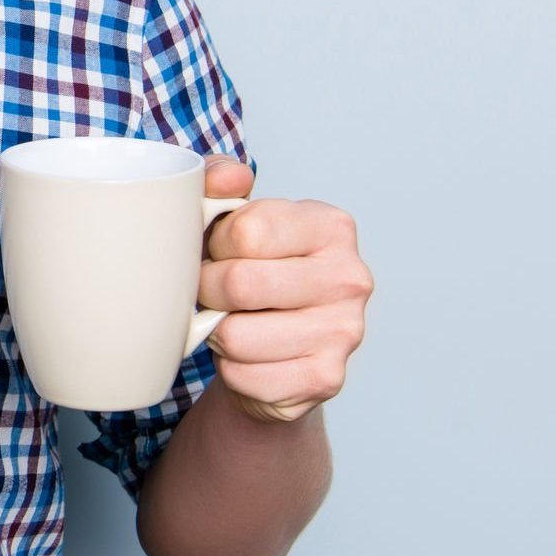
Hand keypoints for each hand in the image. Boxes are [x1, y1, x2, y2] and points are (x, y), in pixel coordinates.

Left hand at [196, 154, 372, 424]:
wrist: (277, 345)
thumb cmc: (252, 270)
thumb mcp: (234, 216)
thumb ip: (219, 182)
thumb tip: (229, 178)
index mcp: (331, 226)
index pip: (247, 230)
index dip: (214, 244)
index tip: (219, 251)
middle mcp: (349, 277)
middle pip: (239, 284)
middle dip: (206, 290)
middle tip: (211, 292)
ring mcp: (345, 332)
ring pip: (236, 336)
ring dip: (216, 332)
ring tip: (231, 321)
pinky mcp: (326, 378)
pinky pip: (244, 375)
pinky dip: (231, 368)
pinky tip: (247, 355)